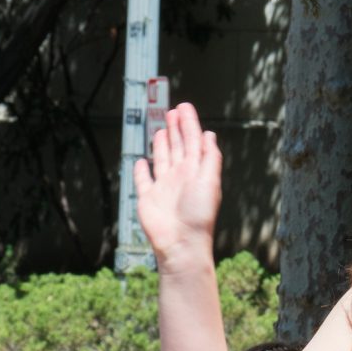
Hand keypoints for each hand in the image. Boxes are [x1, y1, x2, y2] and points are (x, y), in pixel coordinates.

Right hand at [133, 102, 222, 268]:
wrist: (181, 243)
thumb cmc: (199, 216)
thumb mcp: (210, 182)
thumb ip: (210, 158)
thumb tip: (209, 135)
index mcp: (195, 171)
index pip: (193, 141)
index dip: (189, 123)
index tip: (184, 106)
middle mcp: (179, 177)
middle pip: (177, 146)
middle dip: (175, 128)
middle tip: (172, 111)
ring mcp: (163, 187)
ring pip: (161, 159)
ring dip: (161, 144)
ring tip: (160, 129)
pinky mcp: (148, 198)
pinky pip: (143, 180)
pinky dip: (141, 170)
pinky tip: (141, 161)